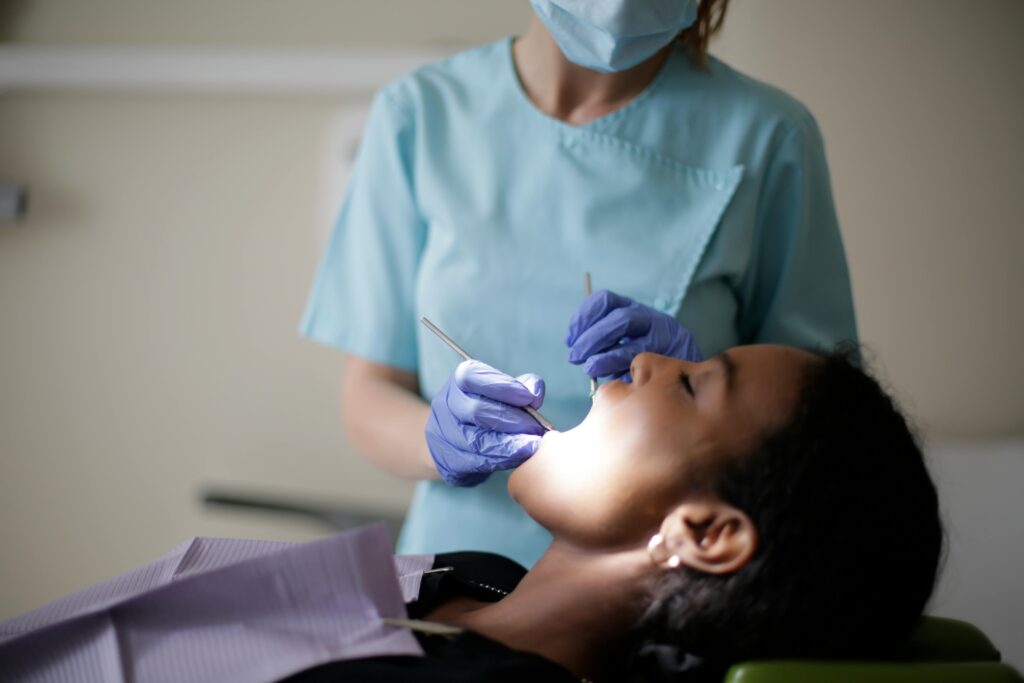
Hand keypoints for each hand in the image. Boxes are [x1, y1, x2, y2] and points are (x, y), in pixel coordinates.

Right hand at [426, 360, 545, 486]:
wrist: (457, 442)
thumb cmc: (488, 410)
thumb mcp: (504, 392)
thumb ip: (523, 387)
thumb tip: (535, 393)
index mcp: (459, 381)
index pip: (473, 377)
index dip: (502, 386)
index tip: (528, 397)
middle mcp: (445, 404)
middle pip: (476, 411)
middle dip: (511, 420)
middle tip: (535, 427)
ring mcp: (442, 434)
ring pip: (476, 441)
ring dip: (508, 445)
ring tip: (531, 445)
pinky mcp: (447, 460)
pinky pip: (475, 462)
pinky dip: (501, 460)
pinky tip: (519, 458)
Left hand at [566, 290, 703, 380]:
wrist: (689, 379)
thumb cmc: (645, 363)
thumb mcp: (623, 346)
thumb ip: (603, 344)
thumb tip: (577, 353)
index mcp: (632, 309)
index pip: (605, 301)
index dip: (584, 317)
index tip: (570, 338)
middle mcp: (650, 318)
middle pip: (619, 319)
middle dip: (592, 337)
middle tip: (575, 356)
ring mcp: (664, 337)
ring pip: (633, 343)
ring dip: (605, 356)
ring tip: (590, 368)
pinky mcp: (672, 358)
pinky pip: (644, 363)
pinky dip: (623, 370)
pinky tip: (615, 379)